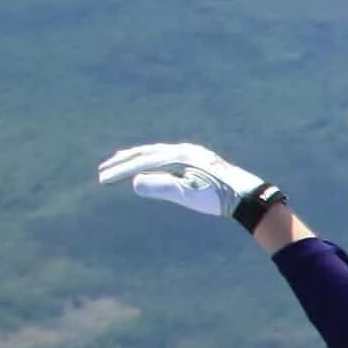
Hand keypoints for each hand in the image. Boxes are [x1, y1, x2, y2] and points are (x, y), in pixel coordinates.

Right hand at [96, 143, 273, 221]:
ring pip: (156, 152)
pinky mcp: (196, 159)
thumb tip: (134, 181)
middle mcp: (183, 150)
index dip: (120, 170)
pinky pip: (167, 156)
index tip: (102, 179)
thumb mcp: (188, 195)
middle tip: (102, 170)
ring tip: (118, 161)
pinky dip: (152, 159)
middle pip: (146, 153)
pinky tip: (149, 164)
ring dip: (136, 157)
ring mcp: (190, 153)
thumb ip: (162, 187)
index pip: (142, 162)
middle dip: (122, 162)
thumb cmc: (217, 198)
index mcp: (178, 156)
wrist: (246, 195)